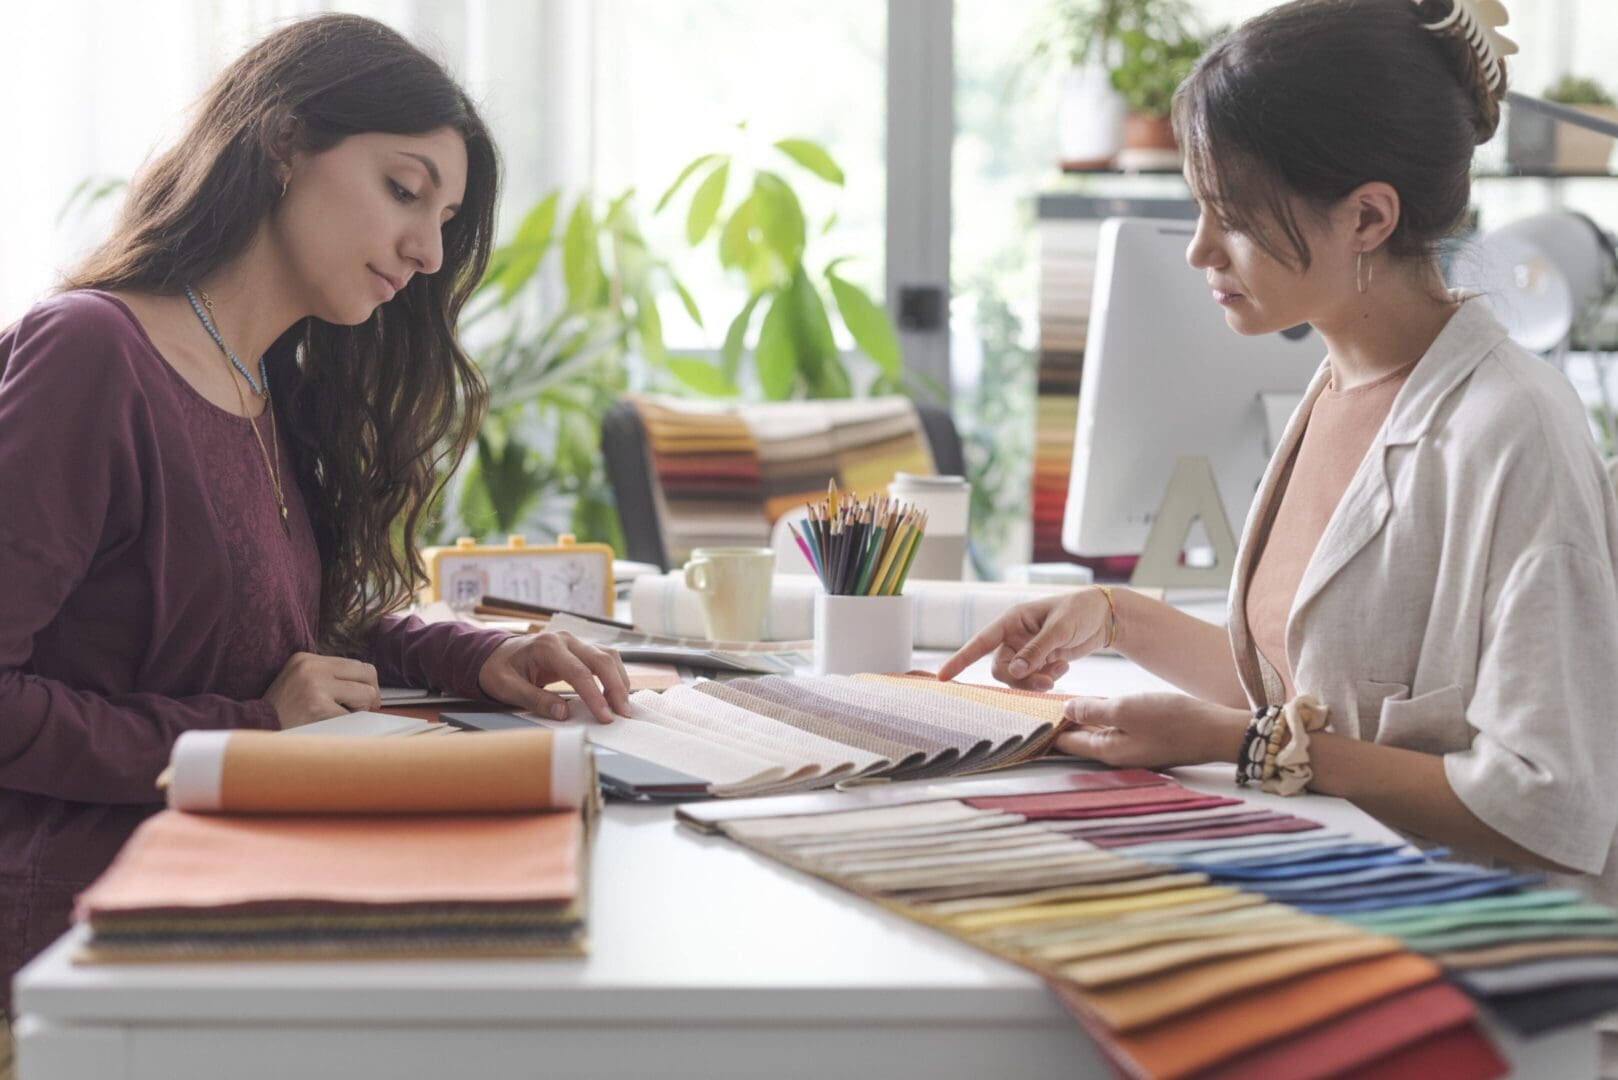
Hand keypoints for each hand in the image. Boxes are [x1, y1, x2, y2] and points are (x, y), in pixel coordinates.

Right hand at [264, 652, 381, 728]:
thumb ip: (329, 676)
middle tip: (359, 711)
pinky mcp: (319, 708)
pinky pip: (354, 716)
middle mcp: (311, 668)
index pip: (358, 665)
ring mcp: (315, 687)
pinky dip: (349, 725)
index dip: (367, 684)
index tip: (363, 699)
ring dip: (359, 711)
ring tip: (338, 718)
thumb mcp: (300, 681)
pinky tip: (330, 727)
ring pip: (367, 695)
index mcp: (307, 659)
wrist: (254, 730)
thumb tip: (370, 686)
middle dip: (369, 696)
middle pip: (368, 675)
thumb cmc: (282, 711)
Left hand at [478, 629, 631, 724]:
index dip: (594, 696)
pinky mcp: (580, 648)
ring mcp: (574, 641)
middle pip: (601, 659)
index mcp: (546, 646)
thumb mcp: (508, 688)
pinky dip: (614, 675)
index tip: (605, 717)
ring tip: (622, 706)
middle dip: (616, 688)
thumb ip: (536, 700)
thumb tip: (564, 713)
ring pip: (608, 656)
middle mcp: (565, 639)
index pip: (578, 671)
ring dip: (619, 680)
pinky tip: (616, 693)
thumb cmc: (499, 670)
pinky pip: (604, 658)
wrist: (494, 655)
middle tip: (623, 714)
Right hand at [936, 589, 1113, 688]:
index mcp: (1012, 620)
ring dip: (1036, 680)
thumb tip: (1013, 671)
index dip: (960, 659)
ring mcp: (1026, 650)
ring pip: (1017, 677)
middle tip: (1047, 682)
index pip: (980, 642)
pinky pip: (1033, 678)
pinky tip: (1063, 665)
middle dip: (1021, 679)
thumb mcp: (1059, 629)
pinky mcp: (1039, 660)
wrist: (1104, 617)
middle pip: (1001, 668)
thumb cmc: (1080, 611)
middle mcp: (1014, 636)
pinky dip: (1048, 677)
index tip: (943, 676)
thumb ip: (1036, 650)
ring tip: (1058, 671)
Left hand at [1056, 693, 1246, 769]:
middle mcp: (1115, 755)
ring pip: (1095, 734)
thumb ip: (1093, 710)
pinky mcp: (1143, 740)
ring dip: (1079, 720)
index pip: (1064, 743)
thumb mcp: (1127, 709)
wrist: (1216, 731)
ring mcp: (1130, 749)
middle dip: (1058, 724)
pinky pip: (1113, 730)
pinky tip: (1094, 704)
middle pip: (1077, 740)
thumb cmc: (1173, 720)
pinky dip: (1100, 718)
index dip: (1045, 727)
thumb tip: (1065, 710)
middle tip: (1038, 700)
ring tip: (1059, 699)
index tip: (1027, 710)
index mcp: (1105, 751)